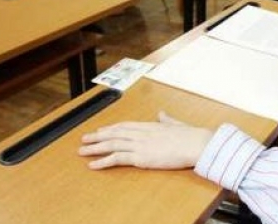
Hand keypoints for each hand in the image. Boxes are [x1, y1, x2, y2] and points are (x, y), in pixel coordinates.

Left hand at [79, 111, 212, 169]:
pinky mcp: (140, 157)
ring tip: (82, 151)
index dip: (111, 128)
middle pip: (114, 134)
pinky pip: (117, 159)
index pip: (125, 126)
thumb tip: (162, 113)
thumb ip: (167, 119)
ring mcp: (140, 145)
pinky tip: (93, 165)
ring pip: (111, 145)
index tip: (101, 130)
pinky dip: (103, 161)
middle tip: (84, 139)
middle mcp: (141, 133)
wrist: (195, 143)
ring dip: (95, 148)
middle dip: (97, 137)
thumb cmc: (191, 136)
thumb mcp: (177, 124)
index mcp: (150, 125)